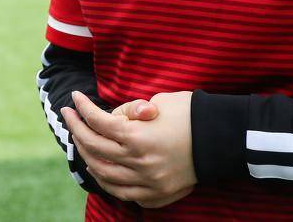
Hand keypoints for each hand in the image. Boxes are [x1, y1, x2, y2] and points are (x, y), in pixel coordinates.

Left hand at [62, 90, 195, 208]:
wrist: (222, 139)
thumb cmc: (190, 114)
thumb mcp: (157, 102)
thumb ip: (129, 112)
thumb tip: (111, 119)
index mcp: (137, 137)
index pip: (97, 122)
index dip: (82, 107)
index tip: (75, 97)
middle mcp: (138, 162)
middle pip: (94, 148)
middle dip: (76, 129)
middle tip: (69, 115)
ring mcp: (147, 182)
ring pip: (103, 174)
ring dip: (87, 156)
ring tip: (80, 141)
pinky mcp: (157, 194)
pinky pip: (122, 193)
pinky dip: (106, 181)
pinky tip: (100, 168)